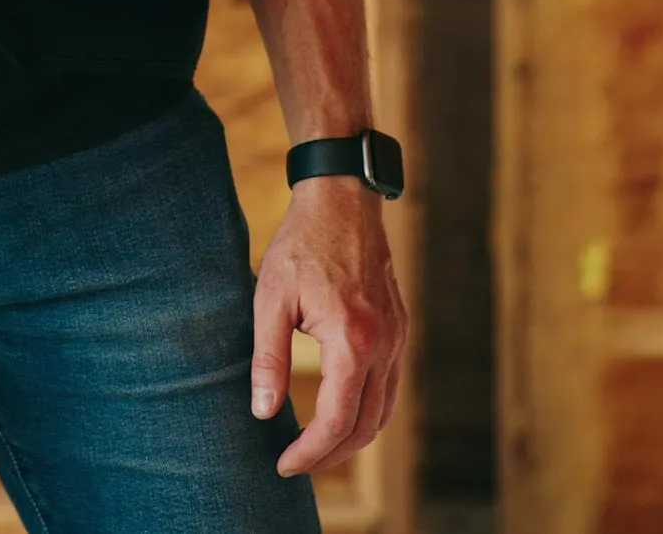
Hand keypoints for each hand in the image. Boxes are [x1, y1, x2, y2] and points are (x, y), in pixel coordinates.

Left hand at [250, 176, 406, 476]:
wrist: (341, 199)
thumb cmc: (301, 244)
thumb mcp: (271, 297)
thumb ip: (268, 357)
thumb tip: (262, 411)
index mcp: (353, 341)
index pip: (337, 420)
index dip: (310, 451)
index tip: (283, 463)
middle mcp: (385, 346)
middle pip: (367, 426)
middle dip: (332, 454)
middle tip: (296, 462)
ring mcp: (398, 338)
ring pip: (383, 411)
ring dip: (353, 437)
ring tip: (315, 446)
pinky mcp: (399, 328)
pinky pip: (390, 386)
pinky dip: (368, 410)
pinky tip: (341, 410)